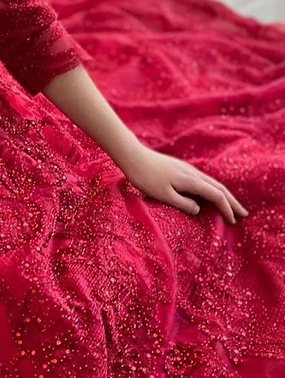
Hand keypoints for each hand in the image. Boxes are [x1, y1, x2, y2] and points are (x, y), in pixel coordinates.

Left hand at [120, 145, 248, 223]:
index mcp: (191, 180)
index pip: (216, 195)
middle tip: (244, 214)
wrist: (133, 156)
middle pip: (219, 188)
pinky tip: (209, 194)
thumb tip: (199, 209)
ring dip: (223, 195)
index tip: (234, 221)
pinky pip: (203, 180)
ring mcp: (187, 169)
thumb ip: (183, 204)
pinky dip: (212, 189)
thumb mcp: (164, 195)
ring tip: (231, 206)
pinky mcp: (180, 168)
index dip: (226, 209)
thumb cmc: (146, 177)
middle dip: (232, 202)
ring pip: (212, 183)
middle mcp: (193, 173)